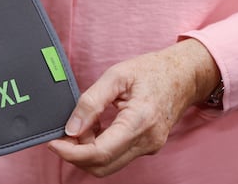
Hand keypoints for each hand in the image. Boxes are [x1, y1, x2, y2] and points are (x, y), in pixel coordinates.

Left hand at [48, 39, 219, 176]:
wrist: (183, 75)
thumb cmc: (152, 71)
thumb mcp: (116, 76)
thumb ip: (91, 102)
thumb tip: (71, 128)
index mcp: (139, 121)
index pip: (99, 153)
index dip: (71, 152)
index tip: (54, 142)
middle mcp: (147, 141)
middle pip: (102, 166)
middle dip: (76, 155)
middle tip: (63, 135)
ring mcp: (149, 147)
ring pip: (109, 165)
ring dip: (88, 152)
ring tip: (82, 126)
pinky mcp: (148, 147)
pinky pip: (118, 156)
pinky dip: (100, 148)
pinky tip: (95, 128)